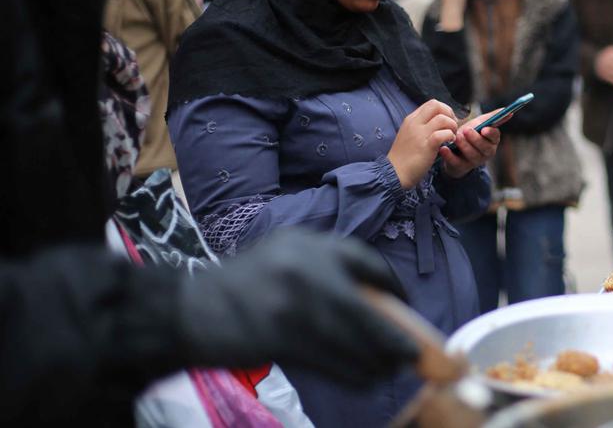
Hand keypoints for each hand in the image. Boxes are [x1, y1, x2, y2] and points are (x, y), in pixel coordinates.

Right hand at [176, 230, 418, 383]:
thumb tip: (377, 299)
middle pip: (368, 312)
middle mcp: (308, 270)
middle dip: (395, 337)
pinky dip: (354, 374)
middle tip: (412, 352)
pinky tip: (366, 379)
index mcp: (312, 244)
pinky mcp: (283, 340)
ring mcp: (295, 306)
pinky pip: (332, 362)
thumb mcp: (286, 254)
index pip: (368, 263)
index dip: (394, 287)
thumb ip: (327, 266)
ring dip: (378, 361)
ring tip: (391, 371)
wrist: (189, 309)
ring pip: (353, 342)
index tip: (406, 306)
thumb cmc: (242, 284)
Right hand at [386, 100, 457, 186]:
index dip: (444, 110)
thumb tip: (437, 121)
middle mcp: (415, 123)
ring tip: (452, 135)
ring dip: (452, 126)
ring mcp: (420, 134)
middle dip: (449, 113)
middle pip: (437, 105)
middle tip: (451, 126)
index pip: (431, 103)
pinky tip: (449, 142)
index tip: (447, 121)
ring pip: (442, 118)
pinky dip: (450, 136)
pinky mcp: (427, 145)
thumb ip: (421, 126)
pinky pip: (443, 133)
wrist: (394, 173)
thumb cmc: (403, 157)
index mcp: (411, 119)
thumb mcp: (409, 135)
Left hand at [440, 110, 500, 178]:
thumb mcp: (480, 123)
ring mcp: (474, 162)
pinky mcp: (461, 167)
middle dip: (475, 139)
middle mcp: (486, 152)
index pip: (495, 137)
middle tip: (466, 130)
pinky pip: (456, 163)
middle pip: (485, 148)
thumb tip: (506, 109)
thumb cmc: (470, 134)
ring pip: (472, 155)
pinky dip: (449, 156)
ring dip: (464, 146)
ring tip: (455, 137)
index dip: (490, 133)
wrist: (455, 150)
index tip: (483, 129)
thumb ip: (492, 117)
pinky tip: (443, 148)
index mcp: (492, 141)